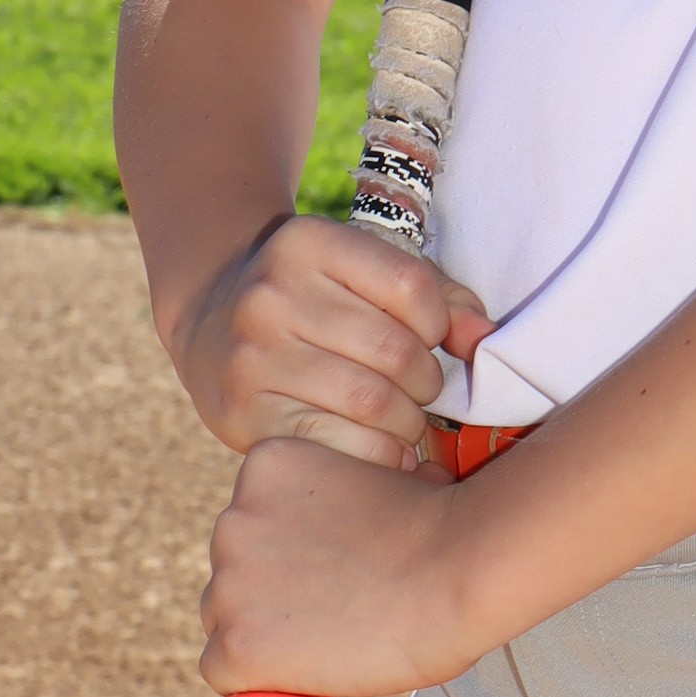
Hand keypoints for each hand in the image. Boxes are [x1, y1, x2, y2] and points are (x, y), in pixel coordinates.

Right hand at [164, 212, 490, 465]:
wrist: (210, 322)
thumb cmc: (317, 299)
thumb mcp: (367, 273)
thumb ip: (440, 298)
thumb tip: (485, 341)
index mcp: (307, 243)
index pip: (412, 287)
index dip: (439, 322)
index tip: (429, 336)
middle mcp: (270, 295)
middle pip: (395, 351)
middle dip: (426, 381)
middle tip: (421, 389)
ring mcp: (251, 357)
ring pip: (372, 403)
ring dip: (407, 421)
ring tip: (403, 417)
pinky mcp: (243, 414)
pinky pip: (339, 446)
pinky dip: (377, 454)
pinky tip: (378, 444)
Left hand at [202, 431, 491, 696]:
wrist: (459, 569)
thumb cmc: (444, 526)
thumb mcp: (382, 479)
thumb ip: (348, 497)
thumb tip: (363, 525)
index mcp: (265, 465)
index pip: (253, 523)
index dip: (292, 556)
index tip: (334, 573)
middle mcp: (231, 519)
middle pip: (234, 572)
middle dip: (273, 595)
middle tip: (334, 613)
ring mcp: (228, 583)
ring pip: (227, 623)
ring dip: (266, 636)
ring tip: (332, 644)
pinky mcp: (235, 645)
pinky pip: (225, 675)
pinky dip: (259, 683)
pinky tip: (306, 679)